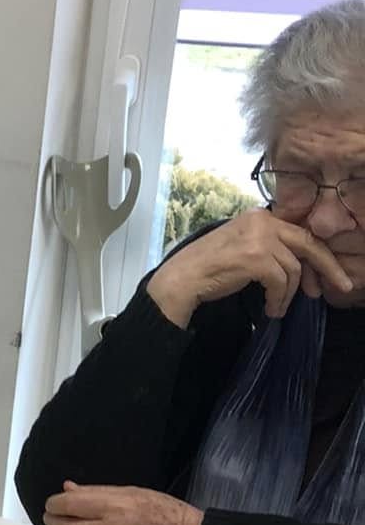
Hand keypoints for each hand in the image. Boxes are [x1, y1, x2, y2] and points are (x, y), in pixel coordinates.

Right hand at [146, 208, 351, 328]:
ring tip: (278, 308)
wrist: (182, 278)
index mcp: (260, 216)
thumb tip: (300, 264)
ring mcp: (259, 238)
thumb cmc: (208, 267)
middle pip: (308, 244)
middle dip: (328, 268)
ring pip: (293, 269)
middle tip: (341, 286)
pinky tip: (270, 309)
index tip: (328, 276)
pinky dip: (278, 300)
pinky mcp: (256, 258)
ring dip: (289, 294)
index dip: (318, 256)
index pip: (301, 233)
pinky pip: (281, 282)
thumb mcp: (243, 246)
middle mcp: (262, 221)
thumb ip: (269, 245)